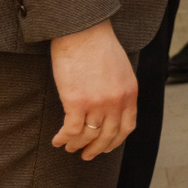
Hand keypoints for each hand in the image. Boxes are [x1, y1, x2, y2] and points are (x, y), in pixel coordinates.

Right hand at [50, 20, 137, 159]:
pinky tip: (58, 141)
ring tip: (69, 147)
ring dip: (77, 145)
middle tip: (86, 155)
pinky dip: (64, 138)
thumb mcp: (121, 69)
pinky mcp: (76, 102)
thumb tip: (112, 107)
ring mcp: (97, 103)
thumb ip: (120, 89)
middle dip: (96, 149)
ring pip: (88, 135)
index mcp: (130, 93)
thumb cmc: (98, 46)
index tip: (106, 147)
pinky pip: (71, 130)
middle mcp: (116, 101)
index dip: (115, 141)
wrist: (82, 31)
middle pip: (108, 136)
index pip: (127, 127)